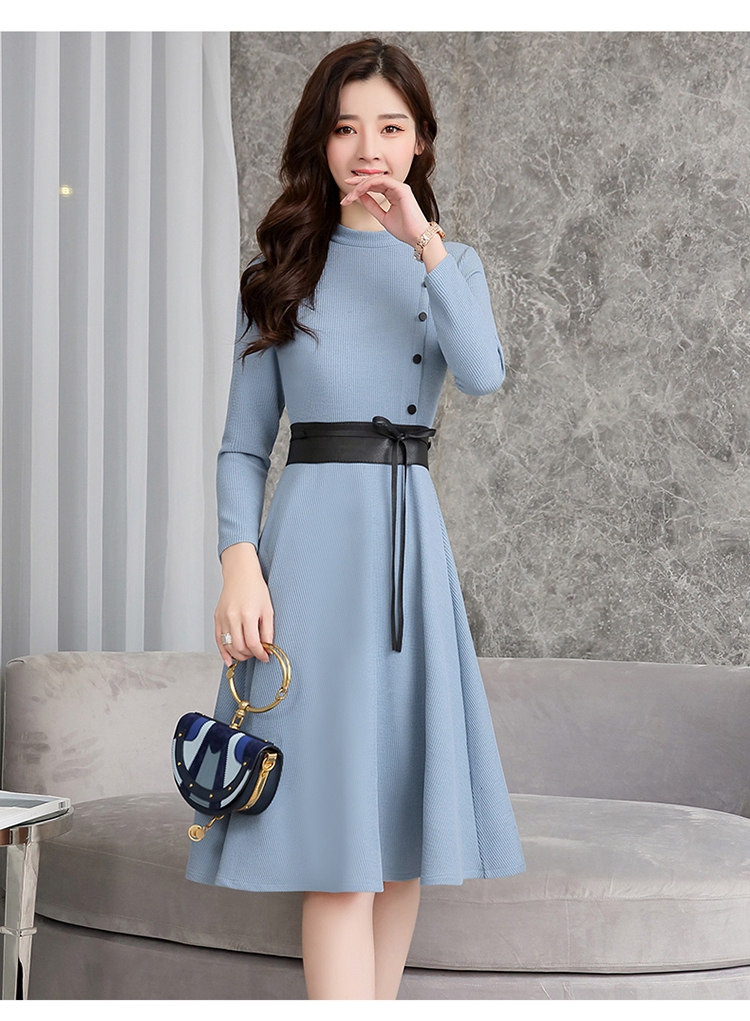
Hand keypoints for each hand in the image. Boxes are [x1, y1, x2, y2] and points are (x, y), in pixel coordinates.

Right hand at [215, 543, 272, 665]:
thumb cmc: (255, 588)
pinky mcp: (217, 618)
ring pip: (228, 646)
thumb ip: (268, 631)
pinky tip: (229, 660)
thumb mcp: (268, 609)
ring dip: (238, 655)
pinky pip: (218, 640)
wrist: (240, 574)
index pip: (253, 643)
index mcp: (248, 614)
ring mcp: (222, 618)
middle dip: (250, 655)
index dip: (260, 654)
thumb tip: (267, 648)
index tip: (265, 657)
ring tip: (247, 654)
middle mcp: (232, 617)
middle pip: (239, 647)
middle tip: (257, 654)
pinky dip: (223, 652)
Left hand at [341, 172, 429, 247]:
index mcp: (394, 194)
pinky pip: (381, 181)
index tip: (348, 196)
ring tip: (350, 195)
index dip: (360, 189)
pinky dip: (368, 184)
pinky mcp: (401, 188)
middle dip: (357, 183)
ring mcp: (399, 187)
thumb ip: (372, 206)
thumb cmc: (404, 230)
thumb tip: (361, 197)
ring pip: (375, 179)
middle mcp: (396, 188)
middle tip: (345, 186)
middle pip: (373, 180)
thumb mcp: (382, 217)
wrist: (417, 237)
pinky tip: (359, 191)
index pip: (374, 186)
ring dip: (360, 185)